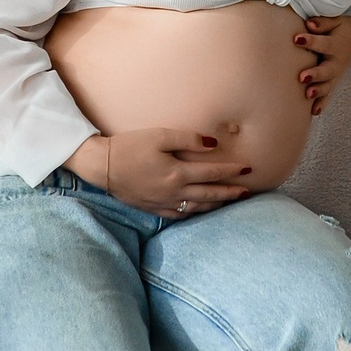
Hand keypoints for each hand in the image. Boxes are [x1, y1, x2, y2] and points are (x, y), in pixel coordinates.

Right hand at [66, 125, 254, 215]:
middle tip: (248, 192)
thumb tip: (213, 144)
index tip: (248, 168)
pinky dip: (195, 213)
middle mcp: (174, 192)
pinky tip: (201, 211)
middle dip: (231, 192)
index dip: (232, 171)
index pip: (212, 172)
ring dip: (217, 205)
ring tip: (231, 202)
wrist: (102, 166)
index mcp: (178, 173)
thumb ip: (188, 139)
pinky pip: (181, 215)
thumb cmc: (130, 146)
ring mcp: (164, 203)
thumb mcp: (159, 135)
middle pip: (210, 194)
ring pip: (198, 207)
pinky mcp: (153, 208)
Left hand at [293, 12, 350, 115]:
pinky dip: (322, 103)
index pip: (323, 43)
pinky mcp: (334, 80)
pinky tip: (314, 112)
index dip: (311, 41)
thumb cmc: (344, 28)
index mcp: (336, 44)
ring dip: (319, 91)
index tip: (297, 39)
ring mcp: (336, 73)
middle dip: (315, 75)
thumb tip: (309, 24)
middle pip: (326, 70)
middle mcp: (337, 61)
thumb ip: (322, 23)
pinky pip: (329, 93)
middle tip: (302, 78)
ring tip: (308, 95)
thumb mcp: (336, 21)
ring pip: (328, 85)